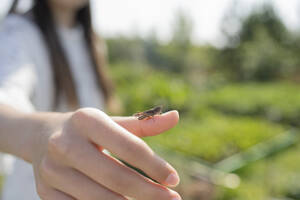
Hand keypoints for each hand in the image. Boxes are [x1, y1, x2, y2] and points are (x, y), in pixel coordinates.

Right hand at [32, 108, 180, 199]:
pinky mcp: (45, 192)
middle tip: (172, 199)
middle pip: (115, 177)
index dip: (155, 165)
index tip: (174, 179)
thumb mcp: (112, 122)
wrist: (41, 136)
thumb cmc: (86, 129)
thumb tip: (175, 117)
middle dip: (148, 192)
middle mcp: (65, 144)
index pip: (129, 146)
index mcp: (86, 120)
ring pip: (99, 198)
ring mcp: (51, 170)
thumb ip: (144, 123)